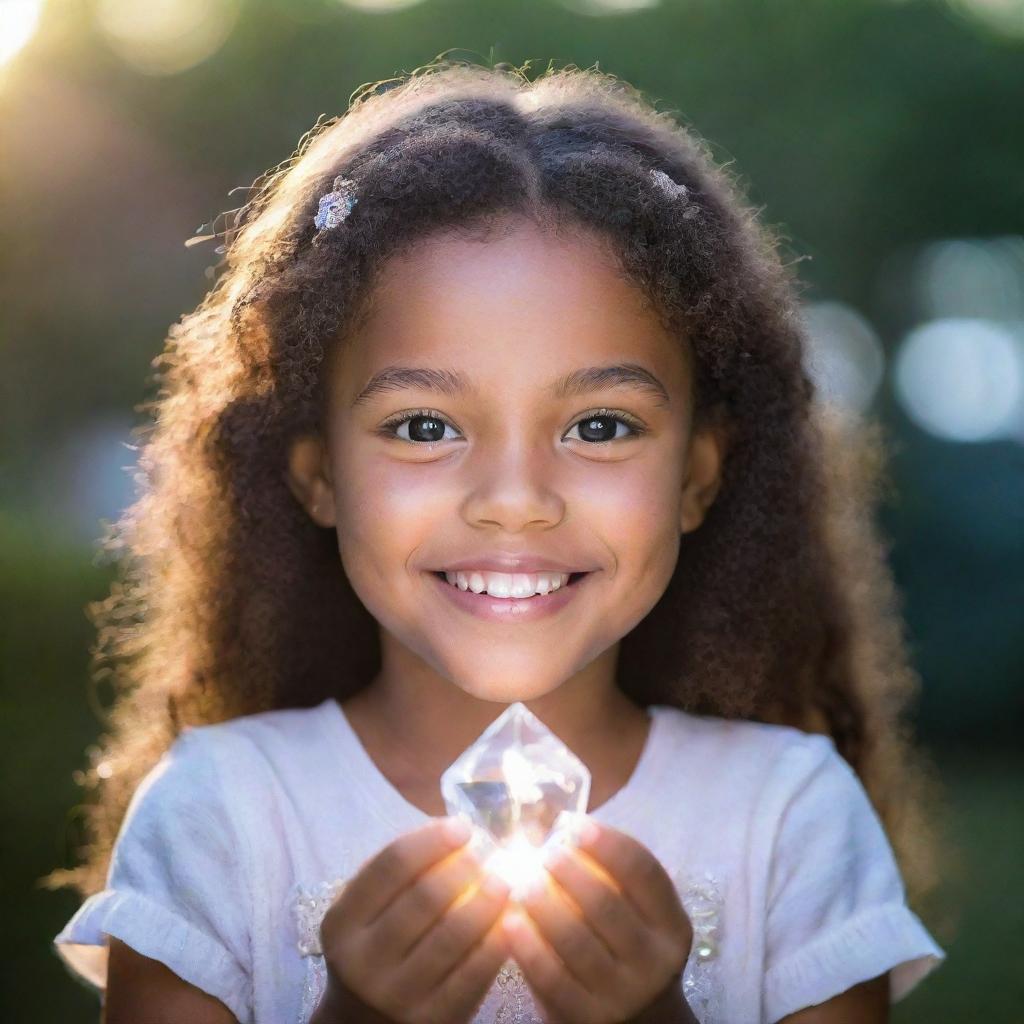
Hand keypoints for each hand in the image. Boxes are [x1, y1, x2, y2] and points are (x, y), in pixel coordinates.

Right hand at [314, 816, 511, 1023]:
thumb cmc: (374, 946)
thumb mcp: (365, 911)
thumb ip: (399, 873)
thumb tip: (456, 832)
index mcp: (343, 921)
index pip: (392, 864)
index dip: (433, 840)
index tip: (463, 828)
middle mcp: (364, 960)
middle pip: (425, 897)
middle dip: (464, 867)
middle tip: (487, 855)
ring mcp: (398, 995)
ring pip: (453, 935)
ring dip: (487, 901)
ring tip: (503, 882)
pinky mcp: (433, 1020)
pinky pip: (474, 974)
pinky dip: (497, 941)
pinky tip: (510, 922)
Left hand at [502, 819, 694, 1023]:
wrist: (639, 1022)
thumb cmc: (629, 949)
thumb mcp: (641, 917)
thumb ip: (615, 878)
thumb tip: (565, 826)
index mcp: (672, 925)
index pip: (643, 872)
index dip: (607, 842)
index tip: (575, 824)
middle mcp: (654, 961)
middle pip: (605, 902)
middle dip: (568, 870)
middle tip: (544, 854)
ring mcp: (621, 994)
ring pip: (574, 939)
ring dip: (542, 903)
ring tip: (522, 882)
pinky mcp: (587, 1017)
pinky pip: (550, 976)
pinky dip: (527, 944)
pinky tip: (510, 921)